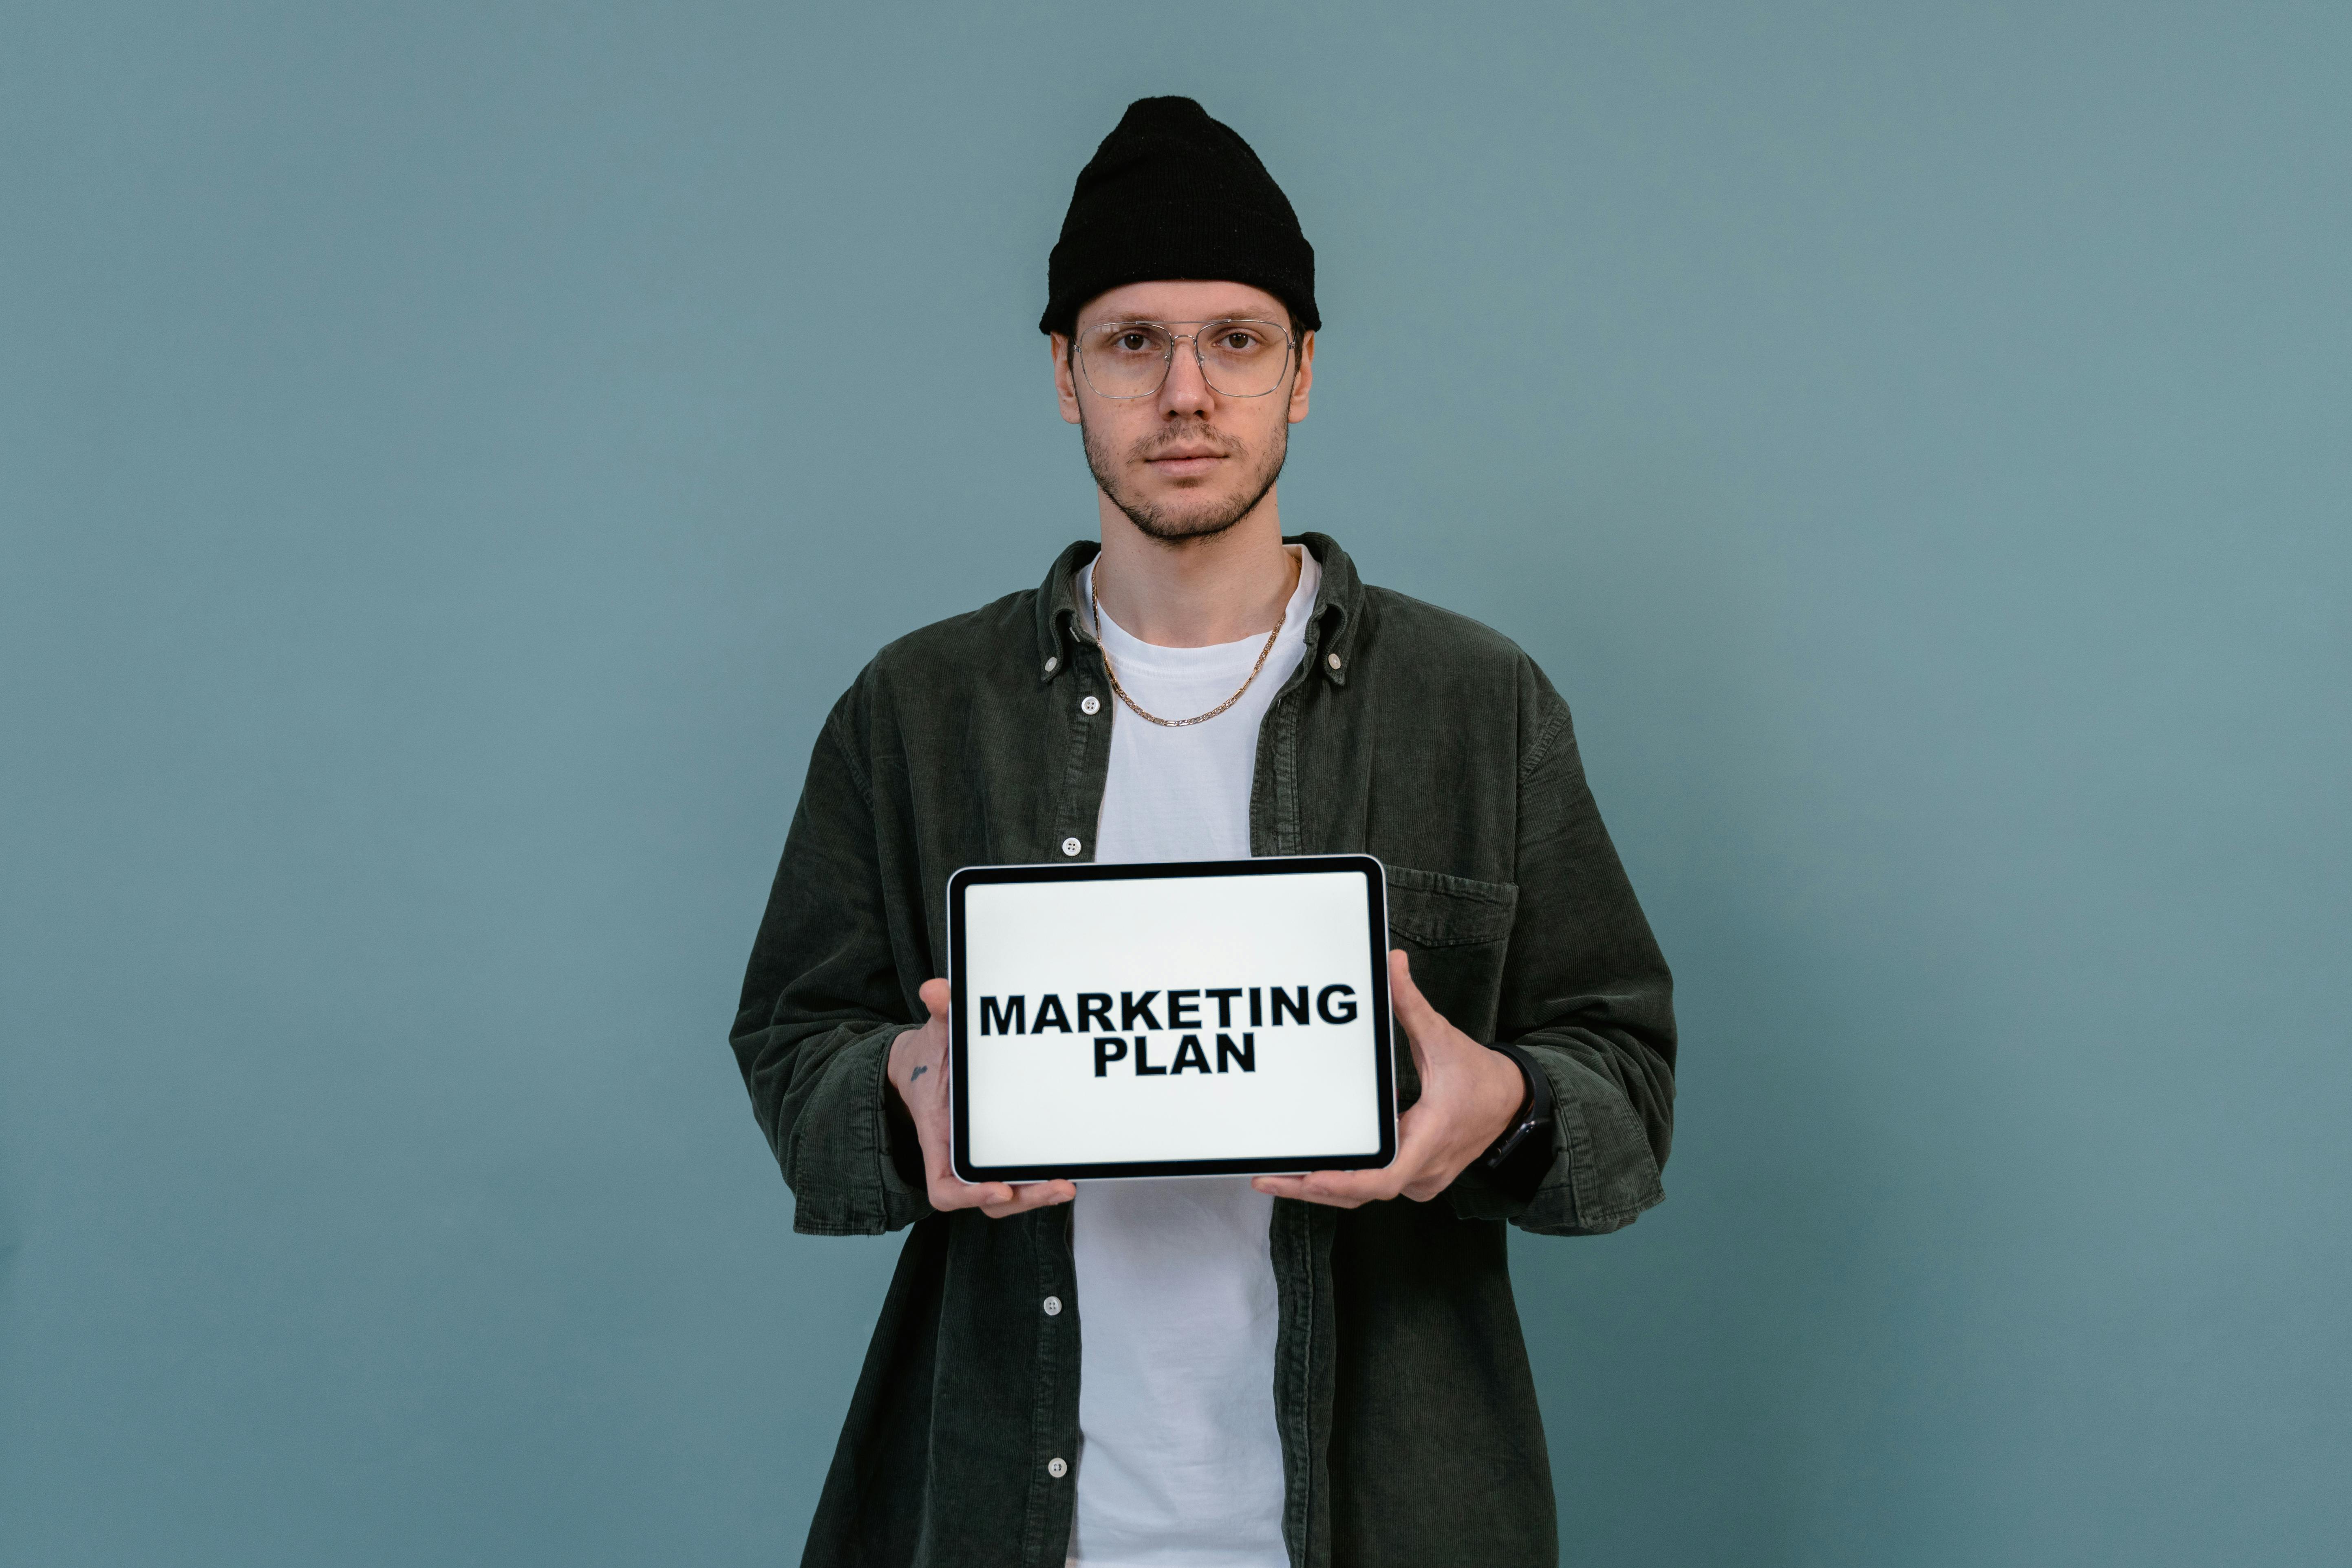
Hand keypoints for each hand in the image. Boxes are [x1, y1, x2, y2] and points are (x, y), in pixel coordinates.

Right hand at [888, 978, 1075, 1218]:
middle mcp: (958, 1155)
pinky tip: (1067, 1167)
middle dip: (1024, 1199)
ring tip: (1067, 1185)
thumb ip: (939, 1013)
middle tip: (1058, 1186)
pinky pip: (1017, 1175)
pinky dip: (1038, 1178)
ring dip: (1036, 1196)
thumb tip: (937, 991)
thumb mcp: (933, 1033)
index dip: (970, 1195)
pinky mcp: (998, 1149)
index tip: (999, 1187)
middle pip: (989, 1199)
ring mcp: (980, 1156)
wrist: (922, 1066)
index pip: (945, 1188)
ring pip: (1007, 1194)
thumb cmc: (928, 1057)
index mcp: (938, 1137)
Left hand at [1253, 950, 1527, 1207]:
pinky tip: (1311, 1169)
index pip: (1383, 1178)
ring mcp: (1420, 1179)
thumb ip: (1412, 1004)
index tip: (1309, 1177)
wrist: (1514, 1102)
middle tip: (1267, 1177)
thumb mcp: (1443, 1038)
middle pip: (1360, 1193)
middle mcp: (1424, 1170)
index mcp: (1430, 1139)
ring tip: (1277, 1177)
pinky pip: (1373, 1185)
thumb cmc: (1480, 1077)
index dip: (1344, 1181)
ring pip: (1363, 1195)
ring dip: (1322, 1187)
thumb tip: (1392, 963)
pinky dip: (1342, 1180)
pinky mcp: (1415, 1177)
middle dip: (1311, 1187)